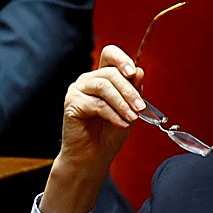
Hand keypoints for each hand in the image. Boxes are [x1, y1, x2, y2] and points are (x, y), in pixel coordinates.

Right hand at [41, 45, 147, 212]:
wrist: (94, 157)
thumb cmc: (111, 133)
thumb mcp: (129, 110)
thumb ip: (134, 91)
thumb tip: (139, 71)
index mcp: (103, 76)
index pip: (110, 55)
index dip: (122, 59)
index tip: (133, 73)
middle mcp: (88, 80)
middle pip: (110, 73)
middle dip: (129, 90)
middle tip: (141, 107)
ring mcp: (78, 90)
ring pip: (103, 86)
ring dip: (122, 102)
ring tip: (133, 118)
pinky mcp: (72, 104)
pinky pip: (96, 104)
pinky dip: (113, 114)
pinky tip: (122, 124)